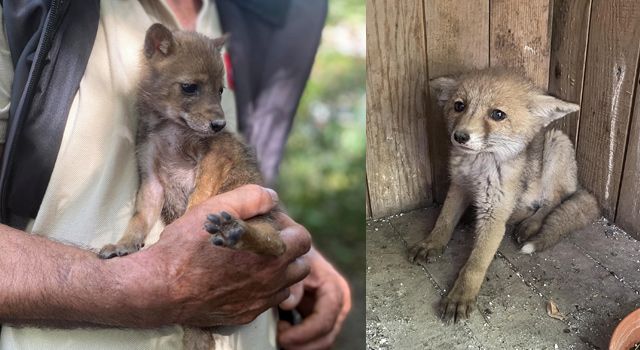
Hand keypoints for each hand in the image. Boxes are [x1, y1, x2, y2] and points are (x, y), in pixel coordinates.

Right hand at [119, 185, 310, 326]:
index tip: (269, 223)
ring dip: (279, 271)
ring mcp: (260, 300)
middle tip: (265, 240)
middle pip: (301, 264)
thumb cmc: (186, 246)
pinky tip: (241, 277)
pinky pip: (268, 301)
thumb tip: (272, 196)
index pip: (304, 239)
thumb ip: (252, 197)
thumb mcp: (217, 208)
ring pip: (287, 285)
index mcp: (271, 252)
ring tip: (254, 259)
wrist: (160, 287)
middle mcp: (272, 280)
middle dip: (289, 249)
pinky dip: (263, 289)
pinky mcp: (246, 314)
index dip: (289, 226)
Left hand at [277, 240, 351, 349]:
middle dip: (303, 344)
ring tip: (281, 332)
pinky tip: (285, 332)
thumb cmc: (296, 256)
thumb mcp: (295, 263)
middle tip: (279, 338)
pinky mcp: (325, 320)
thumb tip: (289, 304)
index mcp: (335, 289)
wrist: (297, 253)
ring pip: (324, 342)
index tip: (282, 336)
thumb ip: (293, 283)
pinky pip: (317, 339)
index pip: (325, 321)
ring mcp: (334, 314)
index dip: (303, 334)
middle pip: (327, 337)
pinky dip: (302, 343)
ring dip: (302, 345)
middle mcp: (340, 304)